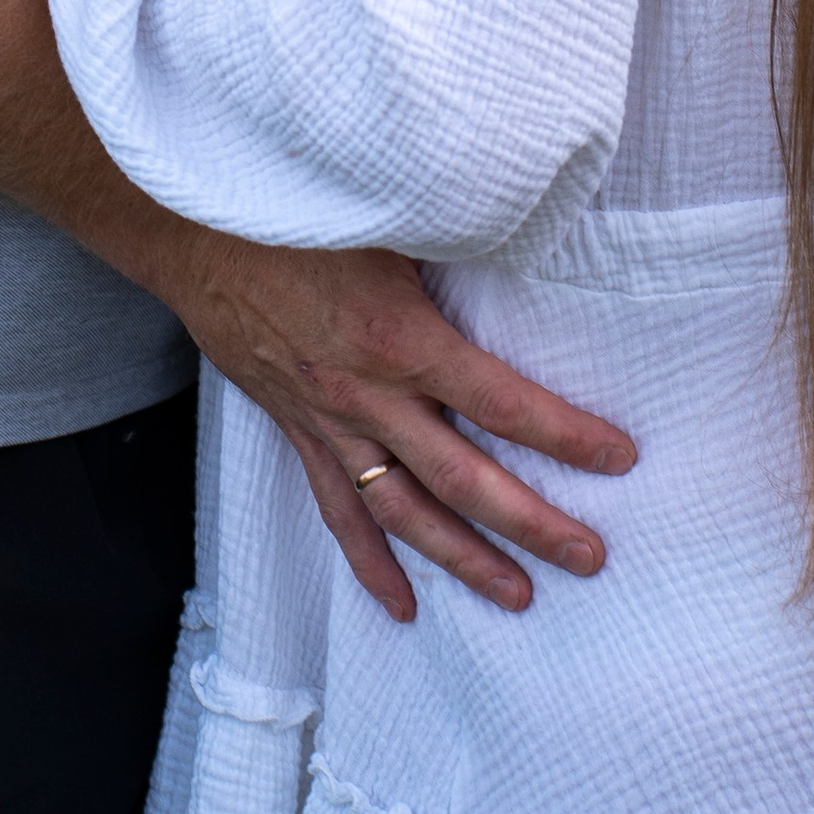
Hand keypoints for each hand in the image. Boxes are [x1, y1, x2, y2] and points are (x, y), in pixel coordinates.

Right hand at [165, 224, 637, 620]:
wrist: (194, 232)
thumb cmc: (296, 209)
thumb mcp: (390, 215)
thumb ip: (456, 240)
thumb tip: (530, 232)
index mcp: (400, 337)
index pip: (502, 402)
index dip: (565, 434)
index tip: (618, 456)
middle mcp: (368, 395)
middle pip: (464, 478)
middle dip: (532, 522)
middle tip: (589, 557)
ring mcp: (330, 422)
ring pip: (405, 511)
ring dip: (463, 559)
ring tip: (518, 596)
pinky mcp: (298, 430)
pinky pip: (337, 511)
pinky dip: (370, 562)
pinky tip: (403, 604)